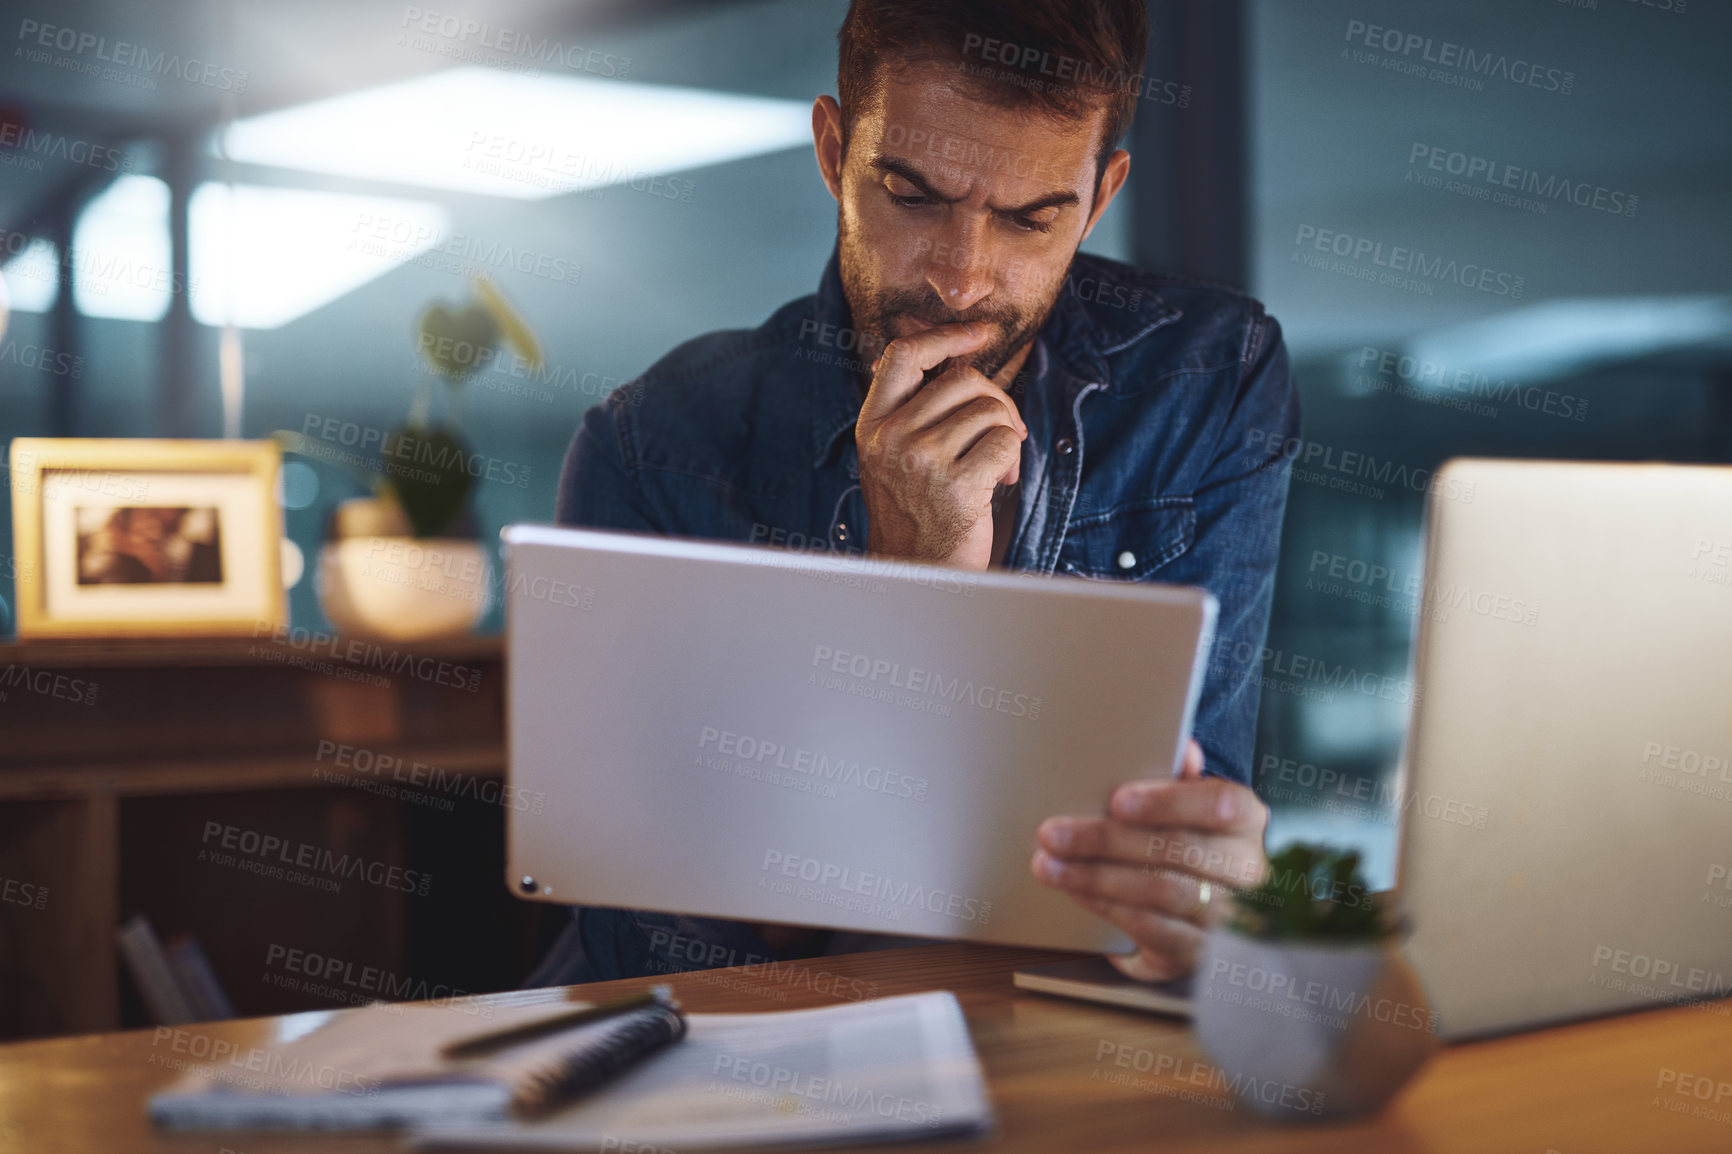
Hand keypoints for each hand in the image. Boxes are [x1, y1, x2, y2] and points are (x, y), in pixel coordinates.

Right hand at [855, 322, 1026, 571]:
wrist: (916, 574)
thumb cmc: (916, 515)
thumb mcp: (896, 457)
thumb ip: (916, 412)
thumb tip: (962, 364)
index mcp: (873, 425)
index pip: (903, 355)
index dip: (944, 336)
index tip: (977, 334)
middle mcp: (891, 438)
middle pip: (962, 380)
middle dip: (996, 401)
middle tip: (1001, 432)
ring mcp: (921, 460)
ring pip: (989, 410)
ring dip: (1006, 435)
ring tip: (995, 467)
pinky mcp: (955, 485)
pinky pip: (1005, 441)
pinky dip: (1012, 460)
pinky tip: (999, 483)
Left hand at [1030, 739, 1269, 980]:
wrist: (1203, 909)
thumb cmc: (1188, 840)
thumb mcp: (1187, 803)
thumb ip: (1181, 777)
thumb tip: (1185, 747)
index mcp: (1248, 820)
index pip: (1219, 804)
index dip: (1168, 802)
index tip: (1117, 800)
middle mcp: (1248, 870)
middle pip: (1178, 850)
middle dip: (1107, 840)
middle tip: (1053, 833)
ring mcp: (1229, 917)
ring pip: (1161, 892)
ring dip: (1097, 877)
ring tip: (1050, 865)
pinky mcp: (1200, 954)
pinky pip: (1153, 930)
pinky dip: (1108, 908)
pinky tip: (1075, 891)